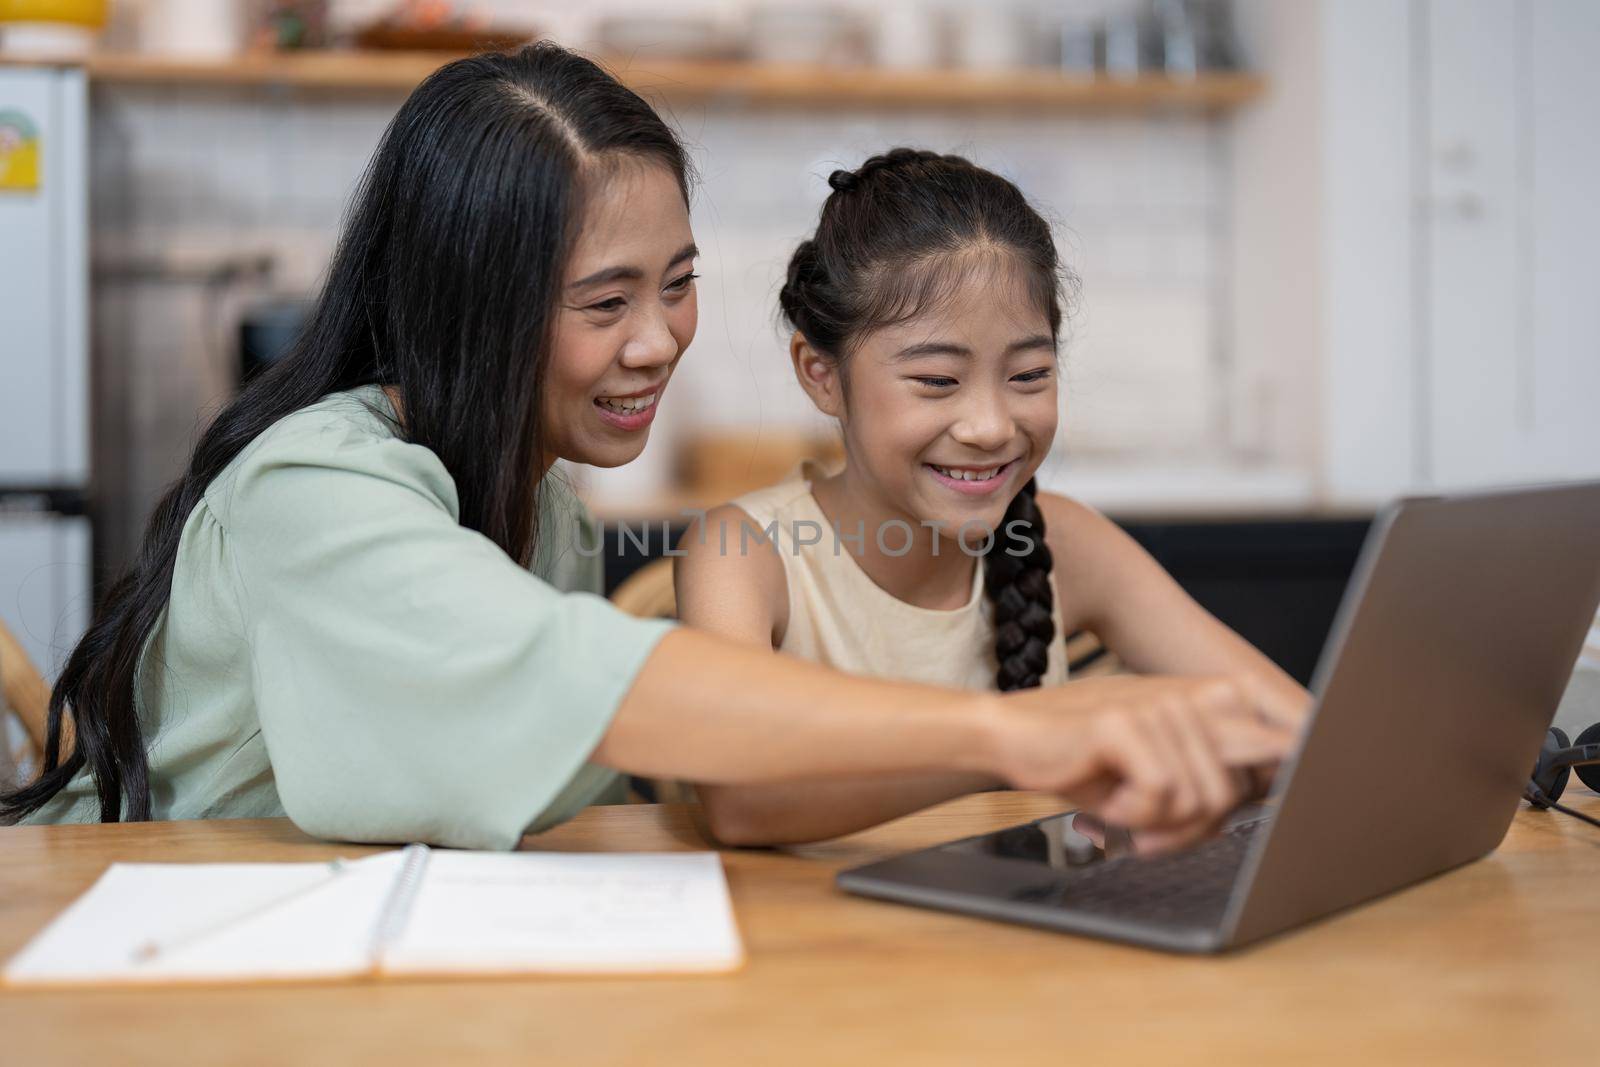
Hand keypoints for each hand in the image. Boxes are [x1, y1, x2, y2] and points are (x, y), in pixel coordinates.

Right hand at [990, 675, 1299, 849]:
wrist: (1009, 735)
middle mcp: (1188, 696)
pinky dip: (1131, 814)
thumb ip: (1206, 772)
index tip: (1315, 782)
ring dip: (1159, 824)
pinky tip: (1104, 801)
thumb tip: (1264, 796)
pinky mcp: (1127, 724)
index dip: (1303, 758)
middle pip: (1239, 784)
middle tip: (1153, 841)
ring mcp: (1159, 705)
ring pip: (1203, 798)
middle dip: (1200, 829)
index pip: (1275, 730)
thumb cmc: (1080, 760)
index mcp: (1201, 701)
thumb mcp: (1151, 765)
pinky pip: (1162, 796)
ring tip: (1121, 813)